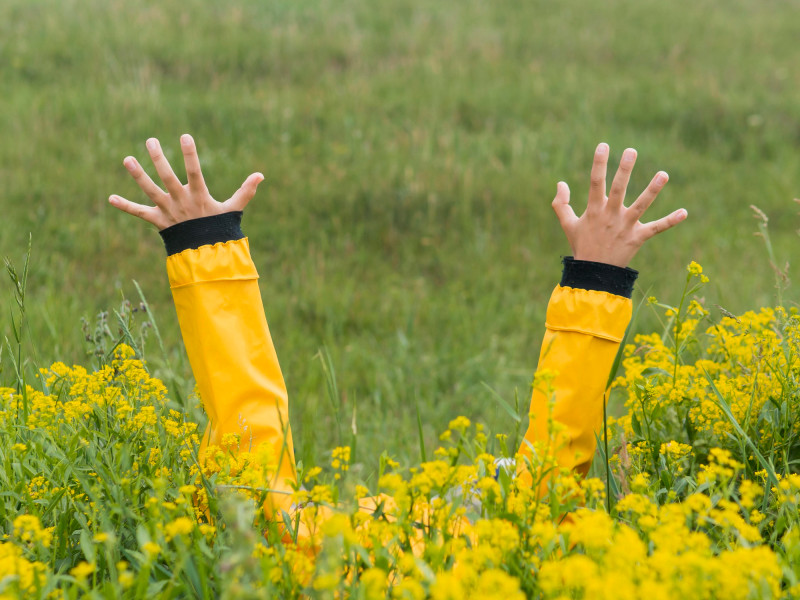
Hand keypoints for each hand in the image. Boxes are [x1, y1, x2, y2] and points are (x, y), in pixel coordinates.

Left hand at [109, 134, 263, 229]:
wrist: (206, 254)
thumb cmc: (219, 228)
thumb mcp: (233, 209)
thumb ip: (245, 191)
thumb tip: (261, 175)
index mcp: (199, 196)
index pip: (194, 172)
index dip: (190, 154)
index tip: (184, 136)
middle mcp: (180, 202)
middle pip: (167, 177)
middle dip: (158, 159)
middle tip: (150, 140)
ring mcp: (167, 211)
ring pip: (150, 191)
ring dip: (138, 176)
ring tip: (127, 159)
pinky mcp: (157, 220)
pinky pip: (139, 213)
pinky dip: (125, 206)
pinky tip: (110, 198)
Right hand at [551, 143, 686, 267]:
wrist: (594, 274)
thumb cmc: (582, 246)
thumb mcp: (567, 225)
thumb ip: (561, 204)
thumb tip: (561, 183)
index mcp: (593, 210)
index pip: (595, 182)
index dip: (599, 163)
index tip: (603, 145)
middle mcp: (610, 216)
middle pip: (618, 189)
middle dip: (624, 170)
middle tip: (632, 150)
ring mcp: (625, 227)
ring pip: (641, 205)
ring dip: (652, 190)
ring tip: (664, 174)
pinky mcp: (638, 238)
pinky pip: (656, 228)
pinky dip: (670, 221)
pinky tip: (684, 212)